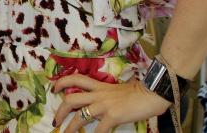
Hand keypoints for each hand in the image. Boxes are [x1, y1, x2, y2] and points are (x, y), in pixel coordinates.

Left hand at [52, 74, 170, 132]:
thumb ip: (106, 94)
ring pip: (79, 116)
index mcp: (99, 86)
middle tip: (56, 120)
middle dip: (60, 111)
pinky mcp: (113, 116)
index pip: (75, 79)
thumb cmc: (139, 91)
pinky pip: (99, 130)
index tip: (54, 89)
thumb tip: (98, 101)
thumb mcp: (117, 89)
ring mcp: (104, 105)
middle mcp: (98, 94)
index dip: (61, 82)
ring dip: (70, 128)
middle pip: (71, 99)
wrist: (153, 92)